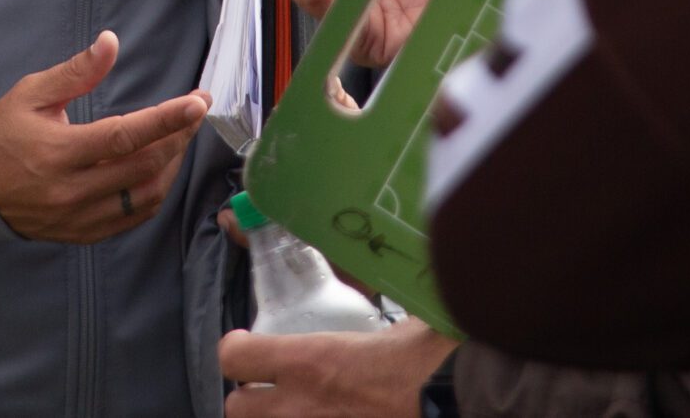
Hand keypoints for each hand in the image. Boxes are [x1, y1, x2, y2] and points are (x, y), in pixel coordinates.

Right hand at [0, 31, 208, 243]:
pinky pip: (132, 218)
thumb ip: (76, 71)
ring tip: (179, 136)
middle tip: (194, 111)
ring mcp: (78, 217)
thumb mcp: (32, 93)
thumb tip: (110, 42)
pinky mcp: (83, 233)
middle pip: (143, 166)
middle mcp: (71, 190)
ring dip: (171, 165)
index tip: (197, 102)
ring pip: (145, 196)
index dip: (165, 120)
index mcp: (58, 152)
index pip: (123, 137)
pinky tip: (160, 168)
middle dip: (178, 136)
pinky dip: (155, 192)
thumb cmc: (4, 133)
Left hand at [220, 320, 454, 416]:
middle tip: (273, 389)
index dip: (237, 350)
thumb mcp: (401, 329)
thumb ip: (384, 314)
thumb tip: (398, 283)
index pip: (233, 357)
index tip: (249, 346)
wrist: (456, 407)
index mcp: (309, 362)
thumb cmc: (434, 366)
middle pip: (235, 409)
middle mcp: (299, 407)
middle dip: (251, 398)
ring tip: (297, 408)